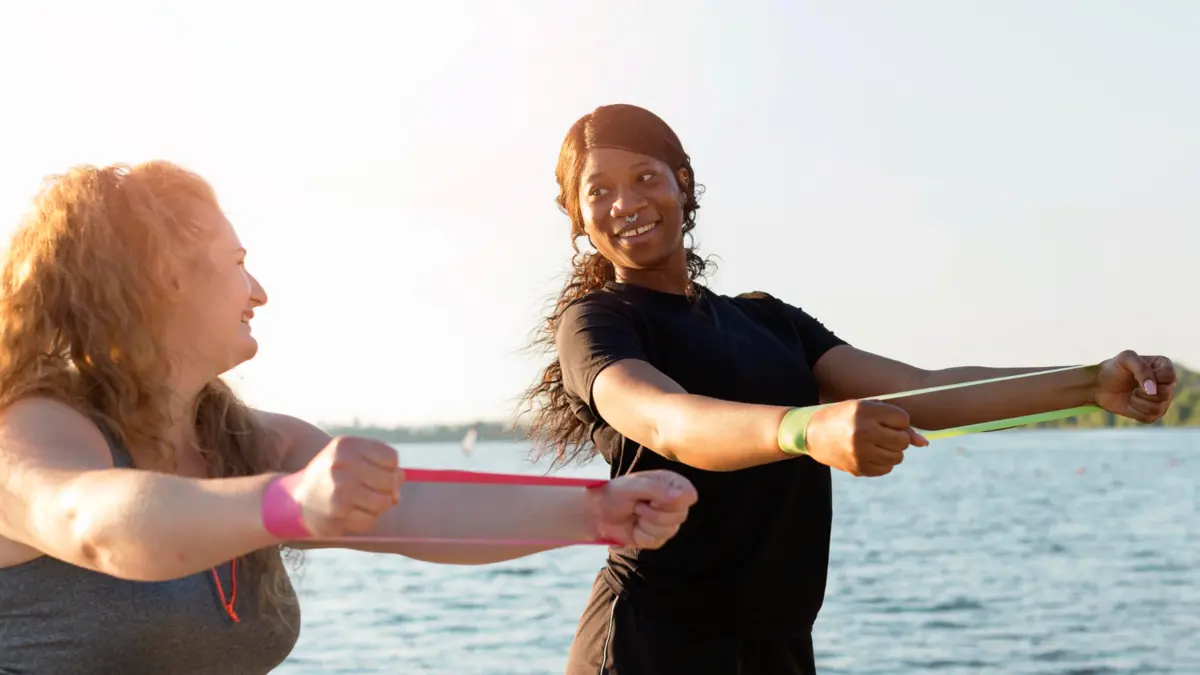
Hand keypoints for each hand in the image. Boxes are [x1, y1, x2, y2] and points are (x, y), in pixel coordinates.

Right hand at [288, 436, 405, 537]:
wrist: (296, 500)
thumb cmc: (333, 477)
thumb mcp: (351, 460)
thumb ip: (380, 465)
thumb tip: (400, 483)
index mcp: (346, 445)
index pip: (391, 458)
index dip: (391, 470)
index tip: (376, 475)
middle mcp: (342, 463)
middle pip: (390, 480)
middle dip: (387, 490)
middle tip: (370, 493)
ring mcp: (340, 487)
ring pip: (384, 502)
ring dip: (377, 507)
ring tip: (360, 504)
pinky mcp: (338, 510)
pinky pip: (370, 520)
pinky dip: (365, 520)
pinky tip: (350, 514)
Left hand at [585, 470, 697, 548]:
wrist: (598, 514)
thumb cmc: (615, 493)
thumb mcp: (633, 486)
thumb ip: (657, 489)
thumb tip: (680, 496)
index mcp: (670, 483)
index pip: (689, 495)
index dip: (674, 500)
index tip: (653, 498)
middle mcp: (673, 502)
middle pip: (681, 515)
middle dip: (655, 513)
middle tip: (637, 505)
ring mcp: (667, 522)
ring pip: (670, 531)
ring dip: (646, 524)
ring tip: (635, 513)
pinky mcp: (658, 538)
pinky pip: (658, 541)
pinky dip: (641, 535)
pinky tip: (634, 527)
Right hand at [804, 400, 928, 476]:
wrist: (810, 433)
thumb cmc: (843, 416)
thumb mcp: (866, 409)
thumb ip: (896, 422)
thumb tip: (925, 443)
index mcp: (864, 411)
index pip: (902, 419)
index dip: (896, 420)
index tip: (884, 420)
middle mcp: (862, 432)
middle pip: (903, 440)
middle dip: (897, 437)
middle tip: (881, 433)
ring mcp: (860, 453)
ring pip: (898, 456)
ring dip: (892, 450)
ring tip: (875, 443)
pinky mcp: (858, 468)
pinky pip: (887, 468)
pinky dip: (883, 462)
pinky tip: (869, 453)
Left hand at [1094, 350, 1175, 422]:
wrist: (1100, 385)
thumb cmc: (1114, 368)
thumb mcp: (1125, 358)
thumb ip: (1141, 368)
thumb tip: (1152, 390)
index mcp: (1164, 366)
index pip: (1169, 376)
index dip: (1152, 379)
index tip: (1135, 376)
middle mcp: (1167, 384)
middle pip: (1166, 393)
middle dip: (1143, 392)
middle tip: (1133, 387)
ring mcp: (1162, 400)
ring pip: (1158, 408)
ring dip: (1138, 402)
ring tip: (1131, 394)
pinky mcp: (1153, 413)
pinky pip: (1149, 418)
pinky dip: (1135, 411)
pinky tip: (1130, 403)